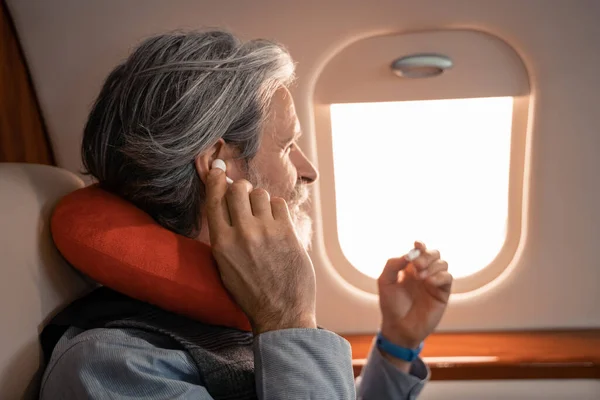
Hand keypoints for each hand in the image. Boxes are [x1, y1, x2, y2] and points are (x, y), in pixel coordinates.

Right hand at [204, 168, 316, 334]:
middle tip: (245, 194)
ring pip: (260, 194)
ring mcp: (265, 231)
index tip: (218, 169)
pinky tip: (278, 223)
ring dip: (261, 200)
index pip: (214, 200)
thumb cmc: (251, 293)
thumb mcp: (225, 267)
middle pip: (238, 189)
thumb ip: (223, 237)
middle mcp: (241, 233)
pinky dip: (278, 209)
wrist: (280, 312)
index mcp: (221, 243)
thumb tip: (225, 207)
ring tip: (264, 216)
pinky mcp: (287, 232)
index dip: (216, 180)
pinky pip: (279, 204)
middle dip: (241, 187)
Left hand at [377, 241, 451, 365]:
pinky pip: (447, 278)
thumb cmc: (390, 305)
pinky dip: (439, 276)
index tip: (417, 245)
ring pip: (443, 263)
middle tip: (417, 266)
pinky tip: (429, 282)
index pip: (419, 250)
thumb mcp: (385, 282)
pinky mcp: (442, 293)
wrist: (399, 327)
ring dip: (432, 266)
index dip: (420, 245)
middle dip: (427, 256)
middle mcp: (424, 272)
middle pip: (434, 253)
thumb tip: (408, 254)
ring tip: (420, 278)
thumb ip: (392, 265)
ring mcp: (434, 282)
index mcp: (410, 268)